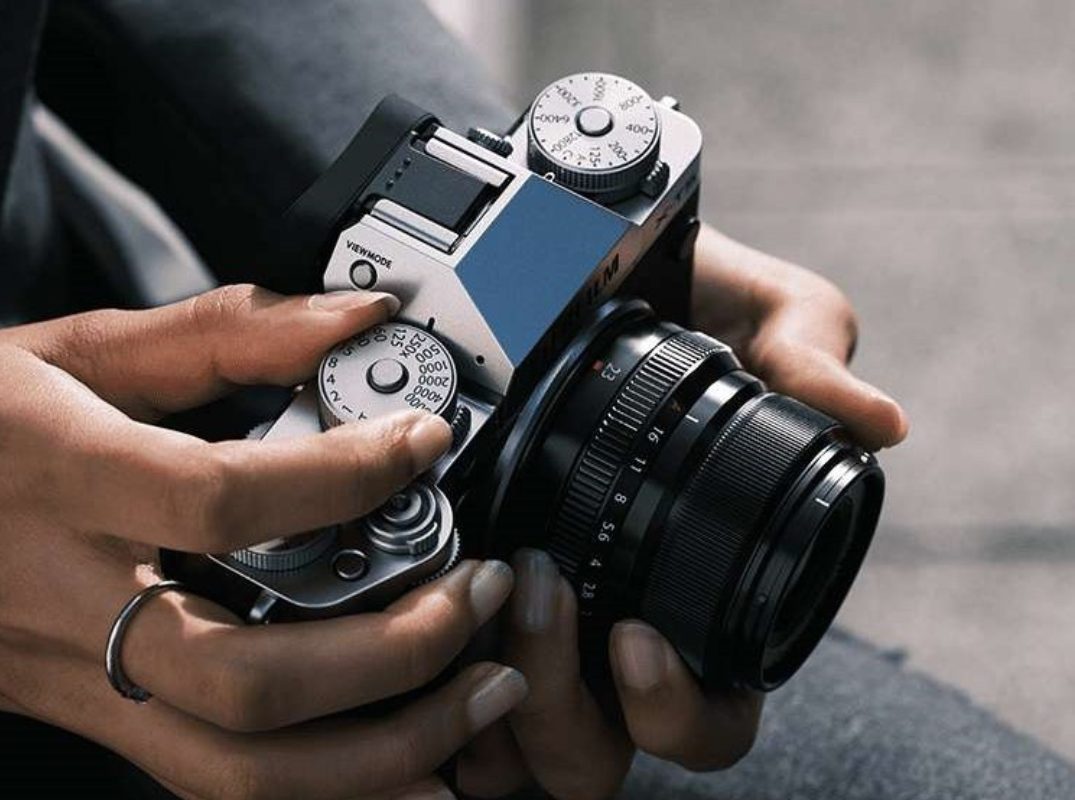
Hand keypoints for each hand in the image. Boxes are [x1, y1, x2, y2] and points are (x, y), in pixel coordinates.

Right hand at [0, 285, 527, 799]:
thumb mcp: (62, 346)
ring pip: (242, 770)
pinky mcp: (89, 723)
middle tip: (479, 595)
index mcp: (64, 483)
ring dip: (383, 750)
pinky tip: (406, 767)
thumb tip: (347, 314)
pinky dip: (325, 792)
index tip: (424, 443)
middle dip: (397, 653)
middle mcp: (73, 601)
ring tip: (476, 693)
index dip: (344, 478)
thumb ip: (218, 331)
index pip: (223, 503)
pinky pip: (214, 787)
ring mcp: (80, 683)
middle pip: (252, 680)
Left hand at [454, 226, 910, 797]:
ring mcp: (524, 645)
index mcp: (695, 613)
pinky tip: (417, 604)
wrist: (570, 272)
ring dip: (491, 686)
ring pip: (508, 748)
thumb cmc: (678, 311)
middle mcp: (607, 650)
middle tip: (544, 592)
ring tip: (487, 582)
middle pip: (598, 759)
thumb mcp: (755, 312)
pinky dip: (423, 682)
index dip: (673, 710)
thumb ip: (810, 353)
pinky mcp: (446, 625)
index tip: (636, 637)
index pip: (704, 723)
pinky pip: (430, 714)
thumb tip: (879, 420)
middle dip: (565, 703)